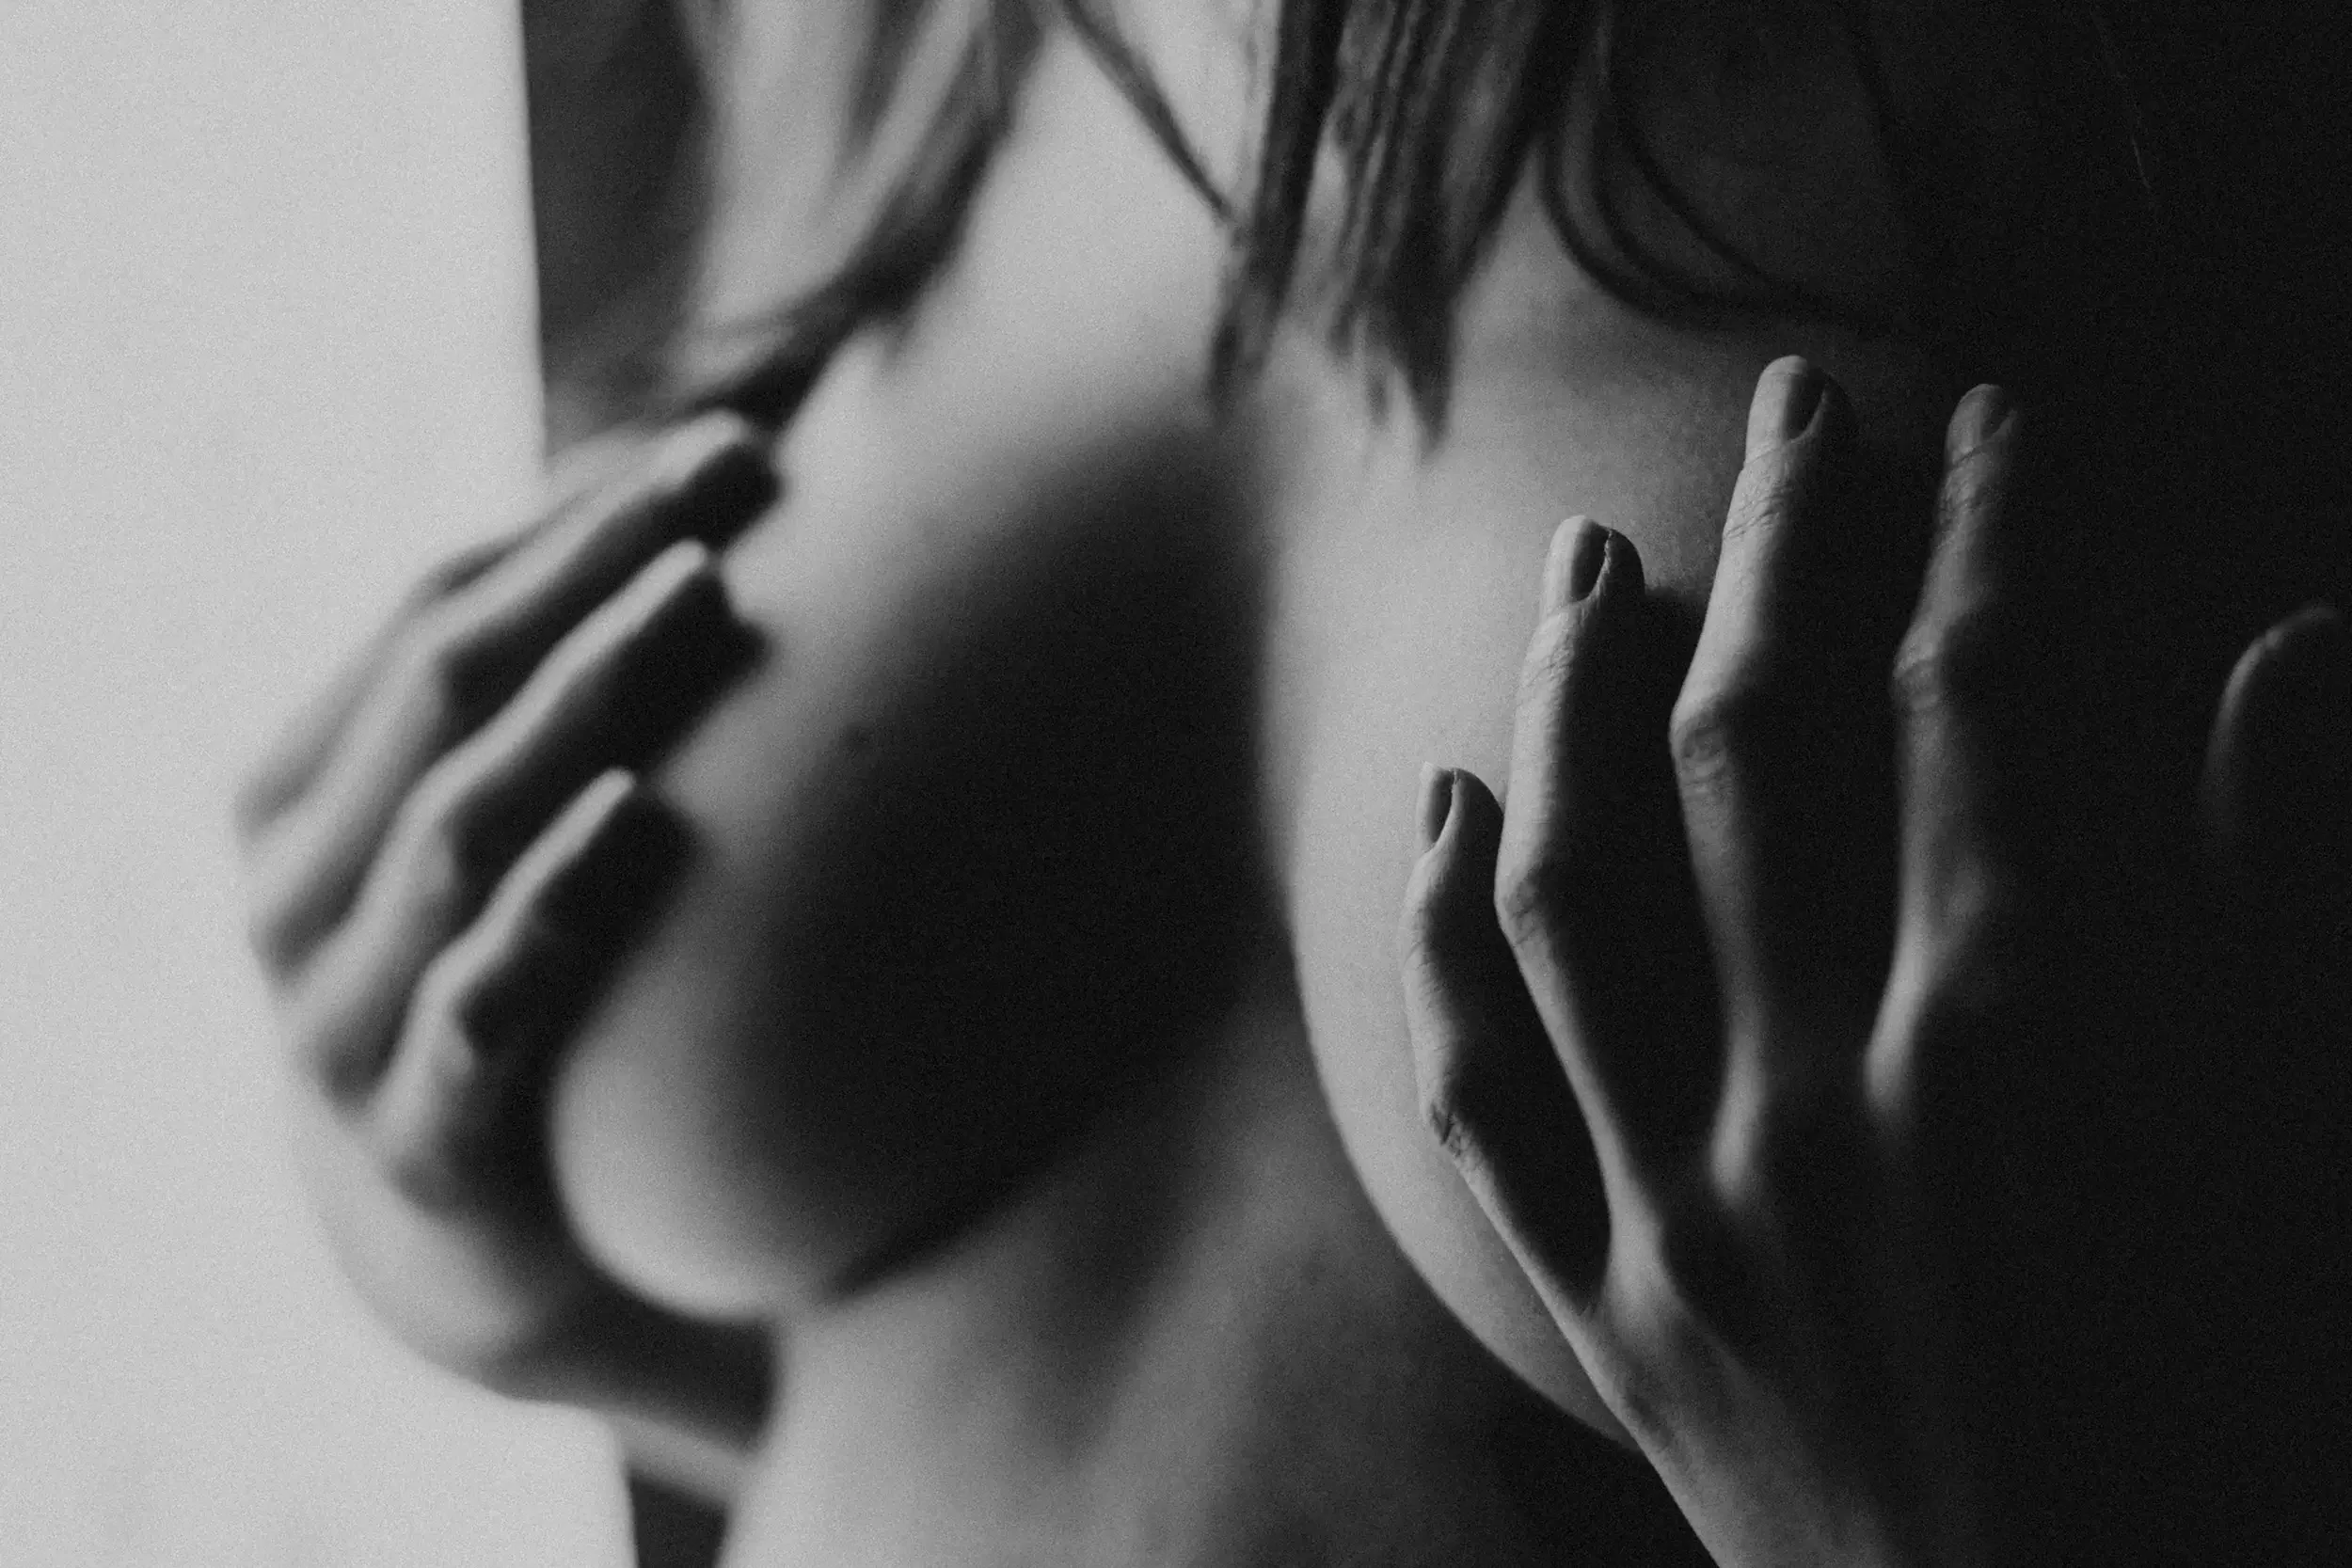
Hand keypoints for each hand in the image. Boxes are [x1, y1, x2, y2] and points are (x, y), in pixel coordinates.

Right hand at [235, 414, 774, 1475]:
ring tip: (705, 595)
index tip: (724, 445)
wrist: (490, 1240)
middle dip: (592, 568)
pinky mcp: (420, 1139)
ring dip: (585, 700)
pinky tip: (643, 815)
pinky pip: (477, 1007)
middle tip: (737, 476)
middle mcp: (293, 892)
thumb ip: (550, 701)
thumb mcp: (502, 833)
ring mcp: (338, 1020)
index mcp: (297, 791)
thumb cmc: (512, 984)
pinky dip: (553, 904)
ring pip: (457, 827)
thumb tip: (706, 500)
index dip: (572, 519)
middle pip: (442, 688)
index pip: (430, 610)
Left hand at [1400, 358, 2349, 1565]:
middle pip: (1756, 747)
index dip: (1988, 534)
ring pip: (1575, 889)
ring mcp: (1685, 1212)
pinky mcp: (1612, 1314)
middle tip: (1789, 407)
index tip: (1991, 421)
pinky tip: (1446, 824)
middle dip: (1783, 548)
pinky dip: (1449, 947)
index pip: (1979, 706)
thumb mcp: (2307, 1167)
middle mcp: (1817, 1103)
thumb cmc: (2242, 1439)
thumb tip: (2287, 652)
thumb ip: (2277, 905)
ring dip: (1572, 703)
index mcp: (2020, 1053)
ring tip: (1586, 565)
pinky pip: (1485, 1099)